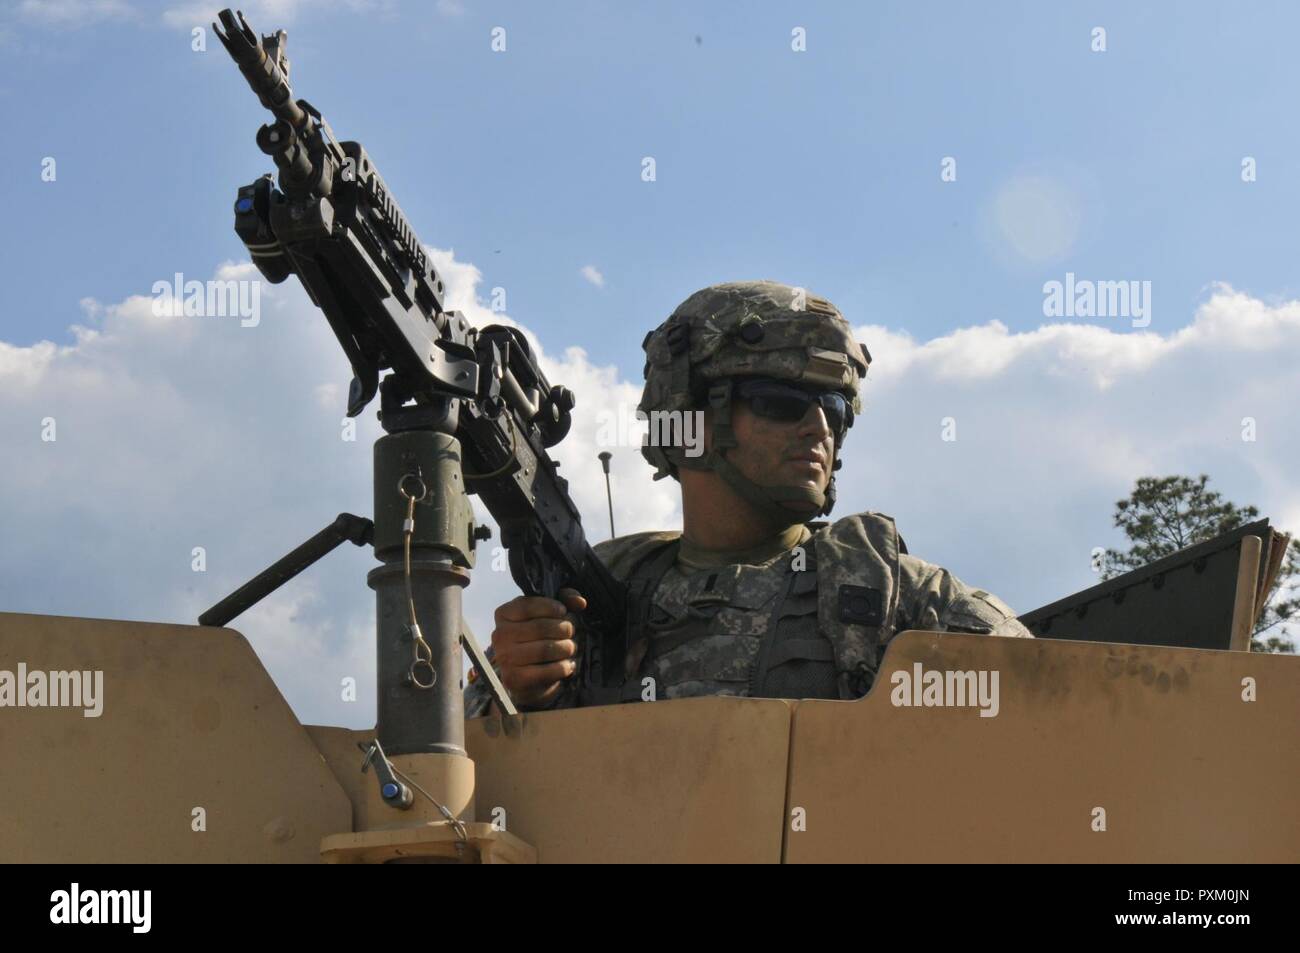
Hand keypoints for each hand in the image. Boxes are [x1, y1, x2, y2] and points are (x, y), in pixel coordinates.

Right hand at [489, 587, 586, 708]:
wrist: (530, 677)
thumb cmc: (539, 639)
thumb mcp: (550, 614)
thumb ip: (565, 601)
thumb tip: (579, 602)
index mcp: (504, 614)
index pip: (528, 605)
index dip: (551, 607)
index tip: (563, 612)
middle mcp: (499, 635)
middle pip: (540, 627)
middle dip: (564, 629)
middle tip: (571, 633)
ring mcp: (505, 658)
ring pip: (545, 649)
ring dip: (566, 648)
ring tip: (570, 648)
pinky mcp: (514, 678)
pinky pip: (547, 671)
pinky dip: (563, 667)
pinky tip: (567, 665)